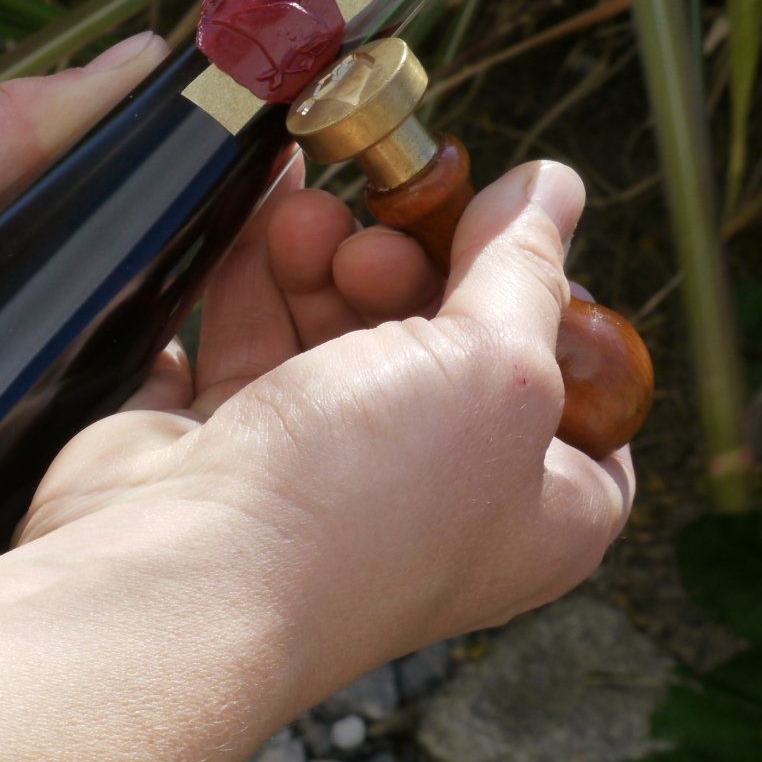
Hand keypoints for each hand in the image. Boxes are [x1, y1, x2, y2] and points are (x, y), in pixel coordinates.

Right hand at [20, 157, 635, 678]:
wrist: (186, 576)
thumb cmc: (363, 506)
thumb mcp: (495, 368)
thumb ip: (525, 267)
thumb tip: (555, 185)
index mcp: (540, 509)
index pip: (576, 388)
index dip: (549, 304)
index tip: (510, 236)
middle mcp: (440, 495)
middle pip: (452, 339)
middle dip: (416, 266)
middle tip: (382, 244)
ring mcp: (330, 470)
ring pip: (345, 325)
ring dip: (332, 255)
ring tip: (309, 224)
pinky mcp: (234, 443)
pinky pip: (253, 331)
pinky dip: (258, 266)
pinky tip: (268, 202)